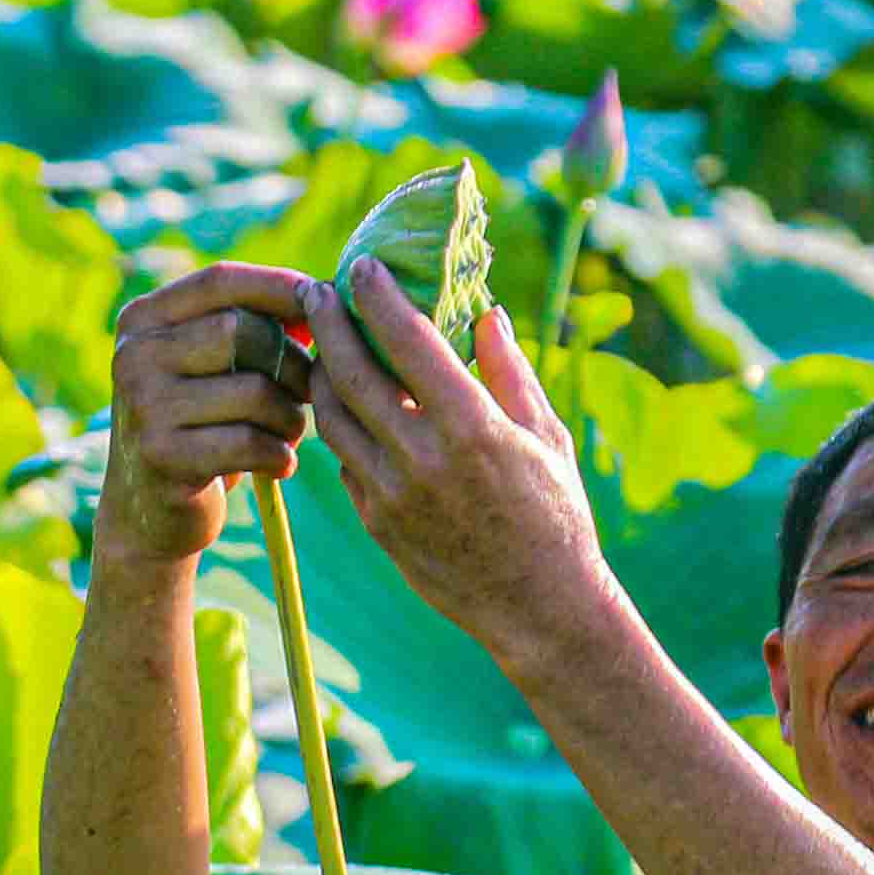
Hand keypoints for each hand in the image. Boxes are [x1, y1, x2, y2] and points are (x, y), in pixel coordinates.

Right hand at [99, 261, 321, 565]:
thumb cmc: (201, 428)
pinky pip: (249, 441)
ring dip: (290, 416)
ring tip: (289, 433)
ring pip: (254, 390)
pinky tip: (279, 465)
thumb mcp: (214, 368)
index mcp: (142, 321)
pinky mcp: (162, 456)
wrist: (148, 514)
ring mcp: (143, 406)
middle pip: (242, 332)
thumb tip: (323, 295)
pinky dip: (279, 455)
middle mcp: (133, 356)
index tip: (322, 301)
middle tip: (306, 393)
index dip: (278, 286)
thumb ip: (253, 327)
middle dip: (291, 364)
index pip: (219, 281)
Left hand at [306, 255, 610, 654]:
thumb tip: (486, 313)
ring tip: (321, 345)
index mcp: (471, 427)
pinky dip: (337, 425)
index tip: (362, 266)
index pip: (406, 341)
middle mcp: (422, 458)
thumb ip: (510, 371)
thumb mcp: (545, 436)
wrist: (539, 608)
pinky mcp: (376, 523)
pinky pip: (342, 461)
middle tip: (317, 291)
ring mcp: (391, 495)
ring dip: (320, 372)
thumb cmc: (556, 516)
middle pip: (350, 372)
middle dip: (327, 323)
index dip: (376, 296)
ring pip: (331, 417)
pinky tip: (344, 404)